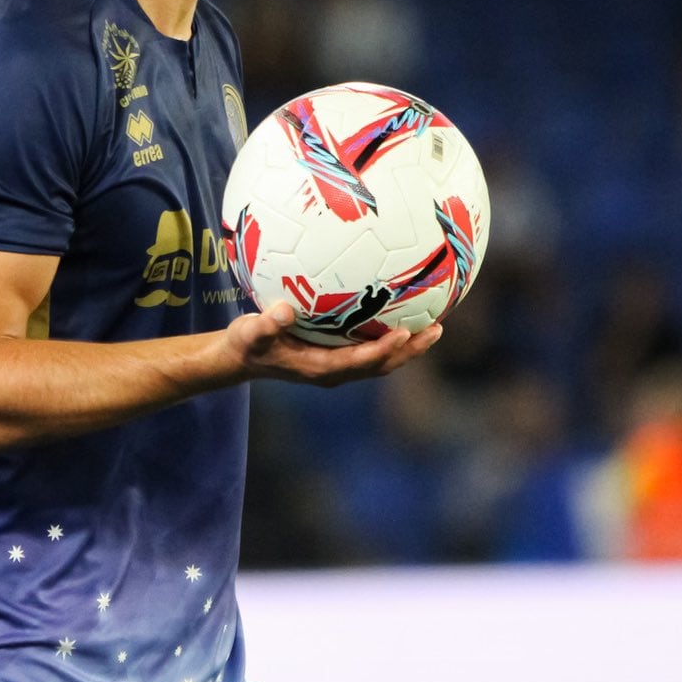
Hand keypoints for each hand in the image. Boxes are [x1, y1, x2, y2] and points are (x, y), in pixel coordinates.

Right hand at [224, 301, 441, 386]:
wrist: (243, 358)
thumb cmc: (247, 342)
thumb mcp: (250, 332)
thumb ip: (266, 323)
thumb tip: (283, 310)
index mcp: (319, 368)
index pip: (360, 361)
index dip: (384, 350)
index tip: (406, 332)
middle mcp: (335, 372)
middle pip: (382, 365)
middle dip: (411, 350)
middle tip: (438, 329)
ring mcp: (339, 367)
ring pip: (382, 360)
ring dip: (409, 346)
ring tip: (435, 325)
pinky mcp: (338, 358)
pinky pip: (372, 349)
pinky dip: (393, 337)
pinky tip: (405, 314)